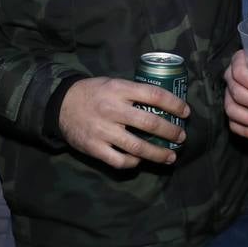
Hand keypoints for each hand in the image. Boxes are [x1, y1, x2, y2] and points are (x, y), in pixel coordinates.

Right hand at [57, 76, 187, 168]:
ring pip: (138, 147)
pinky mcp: (95, 148)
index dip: (174, 104)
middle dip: (171, 132)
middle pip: (150, 123)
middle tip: (181, 137)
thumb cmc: (93, 93)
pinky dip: (134, 162)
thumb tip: (163, 104)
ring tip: (171, 157)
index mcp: (120, 89)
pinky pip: (120, 160)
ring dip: (159, 153)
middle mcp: (113, 110)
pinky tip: (140, 160)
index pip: (154, 95)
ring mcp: (104, 130)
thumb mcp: (113, 83)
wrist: (61, 104)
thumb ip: (134, 93)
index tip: (186, 112)